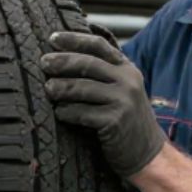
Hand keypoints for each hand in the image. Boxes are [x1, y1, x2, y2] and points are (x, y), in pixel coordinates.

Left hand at [41, 30, 167, 179]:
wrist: (147, 153)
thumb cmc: (125, 119)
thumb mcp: (121, 90)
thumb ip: (101, 73)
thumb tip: (60, 58)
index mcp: (127, 68)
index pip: (99, 45)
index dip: (74, 39)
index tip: (52, 39)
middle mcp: (128, 80)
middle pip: (88, 63)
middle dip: (62, 61)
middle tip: (43, 63)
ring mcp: (123, 100)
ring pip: (83, 87)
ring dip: (61, 88)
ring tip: (48, 89)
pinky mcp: (116, 120)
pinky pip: (83, 113)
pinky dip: (67, 112)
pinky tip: (59, 112)